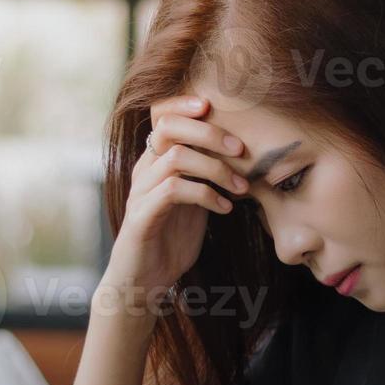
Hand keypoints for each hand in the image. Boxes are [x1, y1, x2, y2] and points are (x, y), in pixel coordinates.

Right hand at [104, 94, 249, 296]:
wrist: (144, 280)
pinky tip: (225, 208)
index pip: (161, 116)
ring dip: (216, 169)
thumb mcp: (195, 200)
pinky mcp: (142, 216)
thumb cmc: (171, 239)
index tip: (214, 106)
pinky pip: (174, 190)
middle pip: (169, 128)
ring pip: (176, 158)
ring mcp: (141, 192)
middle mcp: (144, 170)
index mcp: (155, 161)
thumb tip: (243, 155)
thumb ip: (207, 175)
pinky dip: (206, 194)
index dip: (184, 104)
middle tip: (241, 150)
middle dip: (210, 133)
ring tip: (242, 188)